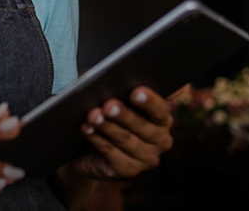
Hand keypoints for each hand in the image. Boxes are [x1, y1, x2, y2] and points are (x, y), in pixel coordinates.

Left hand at [68, 85, 185, 179]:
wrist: (90, 150)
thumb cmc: (108, 118)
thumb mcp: (114, 100)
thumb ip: (113, 88)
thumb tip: (95, 77)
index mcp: (162, 119)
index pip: (160, 110)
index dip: (149, 101)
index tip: (136, 92)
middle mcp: (160, 140)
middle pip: (143, 127)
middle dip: (124, 115)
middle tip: (108, 105)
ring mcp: (146, 158)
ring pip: (125, 140)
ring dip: (107, 126)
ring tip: (93, 115)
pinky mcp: (128, 170)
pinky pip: (111, 153)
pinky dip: (97, 139)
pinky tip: (87, 129)